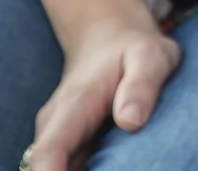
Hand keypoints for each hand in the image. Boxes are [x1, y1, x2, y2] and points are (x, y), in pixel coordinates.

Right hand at [29, 13, 180, 169]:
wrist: (110, 40)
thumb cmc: (134, 50)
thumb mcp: (150, 57)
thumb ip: (141, 85)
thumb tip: (130, 121)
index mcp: (72, 107)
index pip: (50, 152)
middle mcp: (55, 128)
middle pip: (47, 170)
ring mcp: (58, 140)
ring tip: (117, 168)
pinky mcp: (68, 149)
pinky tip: (114, 168)